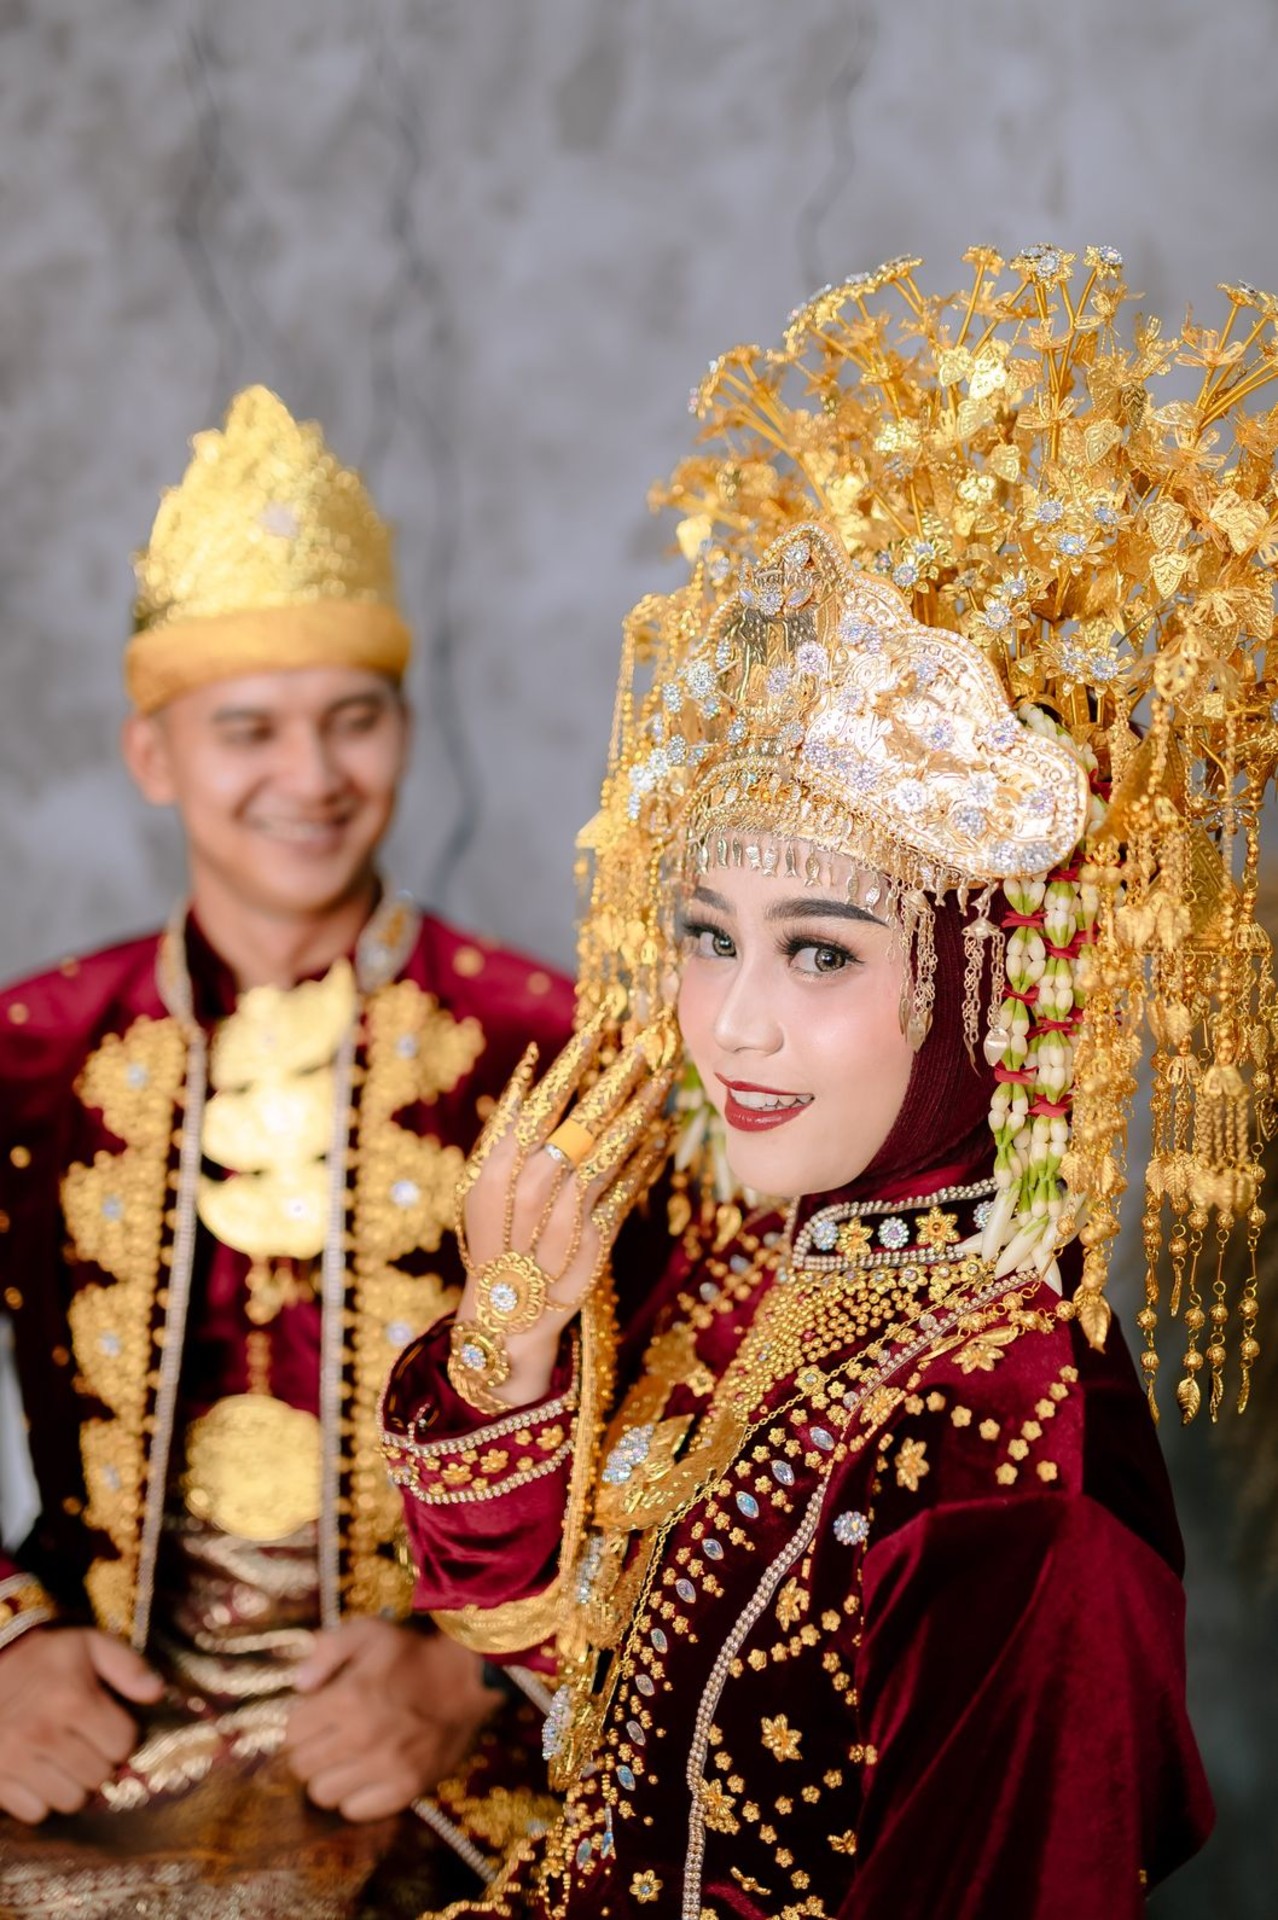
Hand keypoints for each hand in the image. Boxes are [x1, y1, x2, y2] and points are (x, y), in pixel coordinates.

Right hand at [0, 1626, 162, 1823]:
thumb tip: (158, 1692)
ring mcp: (15, 1759)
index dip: (121, 1735)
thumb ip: (128, 1666)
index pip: (122, 1744)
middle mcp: (43, 1733)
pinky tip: (38, 1772)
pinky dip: (40, 1799)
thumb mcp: (88, 1644)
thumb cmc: (42, 1657)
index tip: (107, 1725)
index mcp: (72, 1699)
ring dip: (73, 1784)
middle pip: (98, 1776)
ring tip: (63, 1759)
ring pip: (70, 1800)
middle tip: (85, 1743)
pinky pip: (35, 1812)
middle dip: (99, 1761)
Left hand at [286, 1618, 498, 1821]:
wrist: (465, 1679)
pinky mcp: (407, 1788)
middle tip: (329, 1738)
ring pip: (323, 1793)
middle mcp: (362, 1736)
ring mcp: (386, 1766)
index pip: (292, 1733)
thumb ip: (327, 1649)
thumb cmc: (411, 1655)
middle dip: (310, 1750)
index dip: (300, 1724)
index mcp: (348, 1697)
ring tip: (346, 1758)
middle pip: (302, 1767)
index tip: (315, 1717)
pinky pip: (355, 1810)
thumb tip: (297, 1684)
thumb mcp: (369, 1632)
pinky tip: (366, 1774)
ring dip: (329, 1776)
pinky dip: (355, 1796)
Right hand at [455, 1017, 675, 1405]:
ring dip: (640, 1111)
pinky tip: (664, 1131)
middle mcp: (532, 1189)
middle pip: (583, 1122)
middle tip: (647, 1042)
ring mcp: (567, 1215)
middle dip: (618, 1078)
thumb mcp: (480, 1179)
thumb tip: (529, 1062)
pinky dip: (647, 1158)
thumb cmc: (493, 1234)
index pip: (541, 1103)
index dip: (572, 1065)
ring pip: (611, 1151)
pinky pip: (629, 1188)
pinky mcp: (598, 1240)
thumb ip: (504, 1123)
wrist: (506, 1313)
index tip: (598, 1029)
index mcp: (498, 1168)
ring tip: (663, 1078)